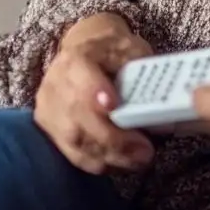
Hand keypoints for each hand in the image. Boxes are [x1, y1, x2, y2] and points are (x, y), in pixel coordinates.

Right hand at [32, 12, 155, 174]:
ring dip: (108, 156)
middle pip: (78, 117)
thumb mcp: (131, 49)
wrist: (84, 45)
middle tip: (144, 151)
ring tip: (138, 161)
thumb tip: (162, 110)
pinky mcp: (49, 129)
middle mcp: (55, 86)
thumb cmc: (113, 49)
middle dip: (112, 139)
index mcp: (76, 59)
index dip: (95, 93)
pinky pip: (71, 153)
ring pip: (74, 141)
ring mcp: (48, 110)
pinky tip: (120, 164)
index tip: (114, 106)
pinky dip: (97, 162)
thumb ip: (142, 74)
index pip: (81, 78)